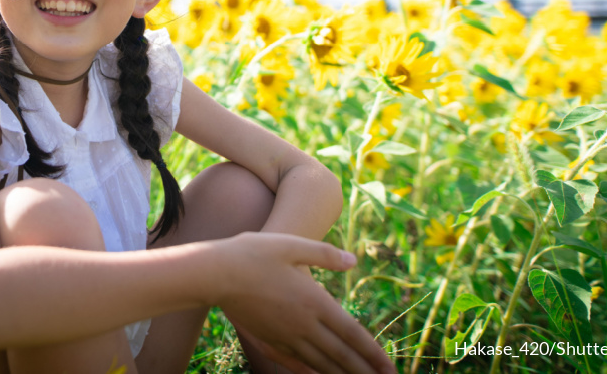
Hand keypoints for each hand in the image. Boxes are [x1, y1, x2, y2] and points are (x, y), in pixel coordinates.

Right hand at [216, 232, 396, 373]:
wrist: (216, 273)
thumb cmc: (254, 253)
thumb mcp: (292, 244)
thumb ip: (325, 254)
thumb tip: (353, 261)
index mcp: (314, 301)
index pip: (352, 334)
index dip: (374, 354)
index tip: (390, 369)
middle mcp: (303, 324)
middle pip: (340, 355)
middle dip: (365, 372)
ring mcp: (285, 335)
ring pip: (320, 363)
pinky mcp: (269, 339)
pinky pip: (296, 363)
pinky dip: (313, 373)